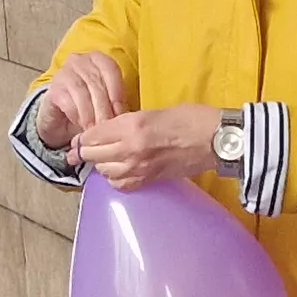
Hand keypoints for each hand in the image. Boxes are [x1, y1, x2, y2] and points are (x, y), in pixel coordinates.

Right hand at [35, 52, 130, 143]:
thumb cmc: (89, 107)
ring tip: (98, 131)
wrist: (61, 118)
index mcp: (98, 59)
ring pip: (82, 94)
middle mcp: (80, 60)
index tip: (122, 114)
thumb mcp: (106, 102)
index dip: (117, 93)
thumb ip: (117, 103)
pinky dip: (78, 117)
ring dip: (92, 115)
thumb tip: (131, 116)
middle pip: (96, 84)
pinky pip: (68, 103)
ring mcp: (64, 73)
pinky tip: (83, 129)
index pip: (111, 70)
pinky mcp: (53, 89)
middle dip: (105, 108)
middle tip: (111, 128)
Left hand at [70, 104, 228, 190]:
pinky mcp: (149, 180)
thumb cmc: (191, 119)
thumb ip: (125, 122)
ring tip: (106, 157)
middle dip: (87, 151)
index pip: (92, 136)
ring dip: (101, 164)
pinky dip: (115, 178)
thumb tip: (104, 132)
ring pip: (103, 171)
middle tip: (86, 148)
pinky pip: (120, 184)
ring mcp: (140, 168)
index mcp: (132, 127)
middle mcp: (131, 149)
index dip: (83, 137)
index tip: (80, 138)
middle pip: (92, 155)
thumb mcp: (152, 112)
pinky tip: (120, 170)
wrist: (216, 140)